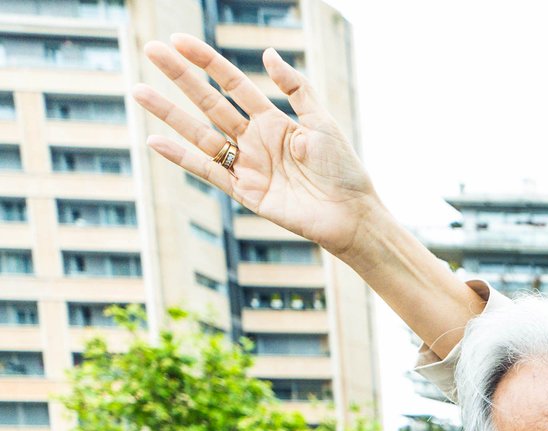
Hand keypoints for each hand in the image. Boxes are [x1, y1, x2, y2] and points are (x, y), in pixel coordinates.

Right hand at [132, 35, 382, 256]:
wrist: (354, 216)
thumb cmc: (344, 170)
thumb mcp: (322, 123)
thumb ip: (296, 89)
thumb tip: (267, 52)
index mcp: (274, 121)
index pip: (233, 83)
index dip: (207, 62)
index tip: (178, 41)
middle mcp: (255, 140)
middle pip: (210, 102)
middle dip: (180, 77)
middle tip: (149, 50)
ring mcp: (248, 166)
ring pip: (200, 134)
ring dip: (170, 113)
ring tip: (138, 91)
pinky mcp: (246, 193)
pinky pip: (208, 171)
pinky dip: (182, 158)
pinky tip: (155, 141)